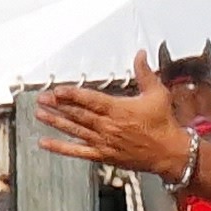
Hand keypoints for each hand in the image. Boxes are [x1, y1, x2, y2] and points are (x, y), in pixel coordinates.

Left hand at [35, 55, 190, 181]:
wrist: (169, 153)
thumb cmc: (164, 124)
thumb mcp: (157, 93)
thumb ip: (145, 73)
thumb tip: (140, 54)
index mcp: (118, 109)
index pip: (89, 100)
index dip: (71, 94)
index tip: (57, 89)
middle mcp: (108, 125)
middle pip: (77, 114)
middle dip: (57, 105)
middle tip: (42, 99)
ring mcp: (103, 141)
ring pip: (74, 130)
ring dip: (55, 122)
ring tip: (40, 114)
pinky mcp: (103, 155)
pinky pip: (78, 151)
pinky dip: (61, 148)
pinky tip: (45, 143)